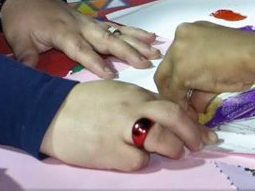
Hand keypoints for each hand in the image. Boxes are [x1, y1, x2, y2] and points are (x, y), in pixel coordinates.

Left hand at [0, 0, 159, 77]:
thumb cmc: (21, 19)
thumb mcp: (18, 41)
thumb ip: (27, 60)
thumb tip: (30, 83)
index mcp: (62, 31)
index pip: (81, 49)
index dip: (96, 63)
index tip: (113, 76)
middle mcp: (80, 25)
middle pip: (106, 39)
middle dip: (127, 51)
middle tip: (146, 62)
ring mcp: (88, 21)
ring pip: (115, 31)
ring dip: (136, 41)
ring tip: (156, 49)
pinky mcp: (91, 20)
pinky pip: (115, 26)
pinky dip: (133, 31)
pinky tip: (149, 36)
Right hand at [40, 80, 214, 169]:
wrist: (51, 115)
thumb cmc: (84, 103)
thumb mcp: (116, 92)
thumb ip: (141, 101)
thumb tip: (166, 114)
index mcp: (135, 92)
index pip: (171, 103)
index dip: (191, 118)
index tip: (204, 129)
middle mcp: (132, 107)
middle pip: (173, 116)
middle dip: (192, 132)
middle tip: (202, 142)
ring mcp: (122, 129)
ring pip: (162, 140)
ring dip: (174, 148)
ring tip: (175, 151)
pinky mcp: (111, 152)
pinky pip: (139, 161)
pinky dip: (143, 161)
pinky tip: (137, 157)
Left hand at [154, 22, 254, 109]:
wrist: (251, 56)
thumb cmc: (244, 55)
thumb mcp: (218, 63)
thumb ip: (202, 82)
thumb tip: (196, 106)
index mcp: (189, 31)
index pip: (174, 58)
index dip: (179, 78)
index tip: (188, 92)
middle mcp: (179, 37)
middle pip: (165, 69)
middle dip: (173, 89)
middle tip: (186, 105)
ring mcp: (177, 53)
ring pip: (166, 82)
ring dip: (177, 99)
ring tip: (191, 112)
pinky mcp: (179, 71)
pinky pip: (174, 94)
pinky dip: (181, 106)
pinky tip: (193, 114)